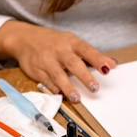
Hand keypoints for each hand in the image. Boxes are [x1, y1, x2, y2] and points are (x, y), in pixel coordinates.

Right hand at [0, 21, 116, 101]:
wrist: (25, 38)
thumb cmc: (55, 42)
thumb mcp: (74, 44)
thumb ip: (93, 55)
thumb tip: (112, 64)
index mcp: (72, 43)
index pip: (87, 51)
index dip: (97, 60)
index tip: (107, 69)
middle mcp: (60, 51)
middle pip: (73, 63)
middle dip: (84, 76)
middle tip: (94, 88)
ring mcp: (47, 60)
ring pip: (58, 75)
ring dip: (68, 87)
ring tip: (77, 98)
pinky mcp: (37, 70)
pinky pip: (46, 81)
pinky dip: (53, 89)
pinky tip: (60, 95)